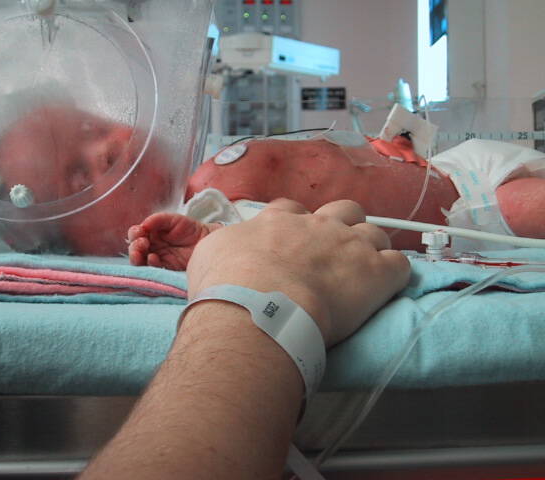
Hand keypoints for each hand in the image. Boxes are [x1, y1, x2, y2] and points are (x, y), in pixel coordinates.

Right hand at [128, 212, 213, 269]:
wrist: (206, 240)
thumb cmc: (190, 228)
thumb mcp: (173, 219)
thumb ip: (157, 219)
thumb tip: (142, 226)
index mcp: (151, 234)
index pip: (135, 235)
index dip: (134, 233)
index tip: (140, 231)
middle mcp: (151, 247)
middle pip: (134, 250)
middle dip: (134, 247)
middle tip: (142, 243)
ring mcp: (157, 258)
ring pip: (140, 261)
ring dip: (137, 257)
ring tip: (140, 253)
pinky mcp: (165, 268)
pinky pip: (153, 269)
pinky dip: (150, 264)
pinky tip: (153, 258)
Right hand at [186, 199, 409, 345]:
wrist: (258, 308)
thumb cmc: (228, 284)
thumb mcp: (210, 254)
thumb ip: (225, 243)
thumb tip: (227, 246)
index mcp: (280, 220)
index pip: (293, 209)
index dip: (298, 223)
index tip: (294, 240)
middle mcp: (318, 225)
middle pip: (344, 210)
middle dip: (343, 225)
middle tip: (334, 251)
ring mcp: (350, 245)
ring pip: (375, 233)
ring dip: (371, 249)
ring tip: (364, 272)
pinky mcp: (377, 273)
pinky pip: (399, 265)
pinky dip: (394, 275)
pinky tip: (385, 289)